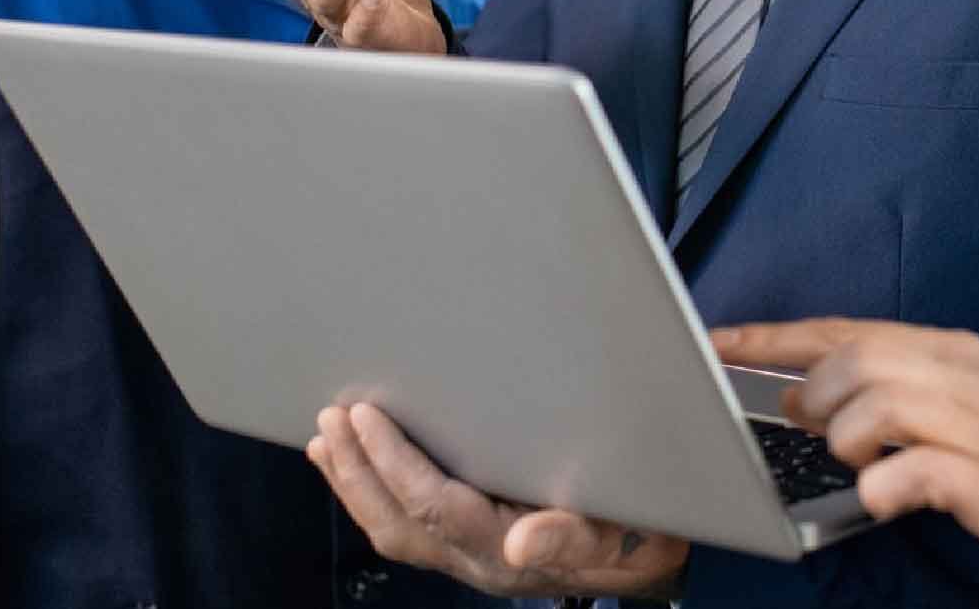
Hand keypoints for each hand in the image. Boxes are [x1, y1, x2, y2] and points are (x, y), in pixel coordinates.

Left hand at [309, 403, 689, 599]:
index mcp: (509, 551)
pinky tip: (356, 466)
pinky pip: (404, 528)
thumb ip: (573, 535)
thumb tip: (521, 540)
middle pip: (398, 524)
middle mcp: (478, 561)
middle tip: (331, 419)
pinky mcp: (466, 548)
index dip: (394, 463)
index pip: (435, 507)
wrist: (653, 562)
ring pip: (393, 531)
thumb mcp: (626, 531)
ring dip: (354, 484)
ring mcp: (468, 559)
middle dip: (358, 471)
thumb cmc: (641, 534)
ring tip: (325, 440)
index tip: (367, 416)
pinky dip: (372, 494)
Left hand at [712, 320, 978, 608]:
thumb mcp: (973, 405)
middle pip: (852, 356)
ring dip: (846, 442)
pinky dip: (881, 489)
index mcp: (953, 351)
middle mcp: (960, 374)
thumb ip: (904, 393)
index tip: (718, 340)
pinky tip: (890, 499)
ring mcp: (973, 422)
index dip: (775, 336)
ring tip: (862, 465)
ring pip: (870, 404)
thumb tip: (818, 398)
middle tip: (810, 427)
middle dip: (812, 394)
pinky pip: (905, 473)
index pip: (846, 328)